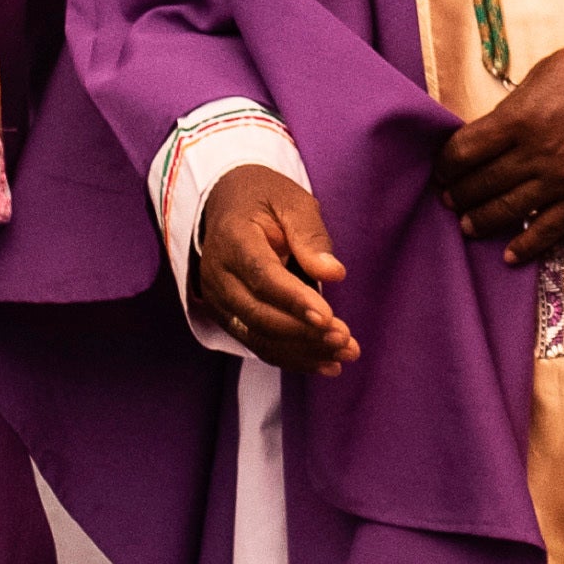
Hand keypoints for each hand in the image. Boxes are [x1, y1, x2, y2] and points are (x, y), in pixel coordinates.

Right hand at [195, 162, 363, 374]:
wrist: (227, 204)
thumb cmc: (266, 200)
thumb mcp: (293, 202)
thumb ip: (311, 236)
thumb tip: (333, 274)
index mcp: (233, 239)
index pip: (262, 276)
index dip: (294, 300)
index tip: (329, 318)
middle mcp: (218, 274)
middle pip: (259, 315)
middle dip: (304, 333)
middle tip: (346, 340)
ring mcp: (218, 299)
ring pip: (258, 336)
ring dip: (303, 352)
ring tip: (345, 355)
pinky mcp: (228, 316)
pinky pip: (258, 343)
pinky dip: (292, 358)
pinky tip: (326, 364)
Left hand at [430, 31, 563, 266]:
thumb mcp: (542, 75)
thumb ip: (513, 108)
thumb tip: (491, 132)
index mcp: (518, 119)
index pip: (463, 151)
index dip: (446, 164)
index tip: (442, 168)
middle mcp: (535, 154)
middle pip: (480, 183)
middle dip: (458, 194)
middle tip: (449, 198)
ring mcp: (561, 180)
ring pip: (507, 211)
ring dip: (480, 220)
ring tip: (467, 225)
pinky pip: (549, 230)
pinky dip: (526, 246)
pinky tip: (509, 254)